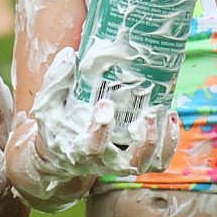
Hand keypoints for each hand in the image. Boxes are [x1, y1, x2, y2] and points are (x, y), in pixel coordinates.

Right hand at [30, 47, 179, 178]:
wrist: (62, 152)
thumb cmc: (56, 125)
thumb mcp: (47, 104)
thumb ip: (56, 81)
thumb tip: (69, 55)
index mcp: (78, 150)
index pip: (90, 148)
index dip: (100, 130)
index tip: (105, 105)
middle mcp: (104, 162)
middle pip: (129, 162)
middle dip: (144, 140)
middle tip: (149, 113)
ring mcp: (122, 162)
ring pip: (148, 162)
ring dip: (160, 140)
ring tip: (163, 112)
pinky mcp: (135, 158)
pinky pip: (158, 159)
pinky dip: (168, 141)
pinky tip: (169, 117)